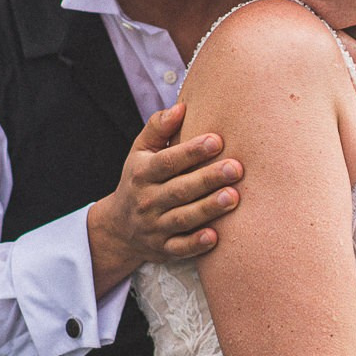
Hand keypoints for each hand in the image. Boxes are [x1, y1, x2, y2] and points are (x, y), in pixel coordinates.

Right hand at [88, 103, 242, 293]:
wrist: (118, 227)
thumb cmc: (139, 180)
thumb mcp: (140, 152)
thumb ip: (158, 128)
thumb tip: (181, 106)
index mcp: (142, 173)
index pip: (167, 161)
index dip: (191, 151)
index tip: (216, 140)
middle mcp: (147, 200)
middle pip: (179, 189)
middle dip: (207, 179)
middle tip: (236, 168)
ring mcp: (155, 227)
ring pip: (183, 218)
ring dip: (208, 209)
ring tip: (233, 197)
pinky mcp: (163, 249)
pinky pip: (180, 248)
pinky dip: (196, 244)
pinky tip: (215, 236)